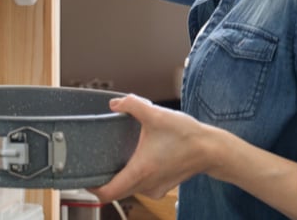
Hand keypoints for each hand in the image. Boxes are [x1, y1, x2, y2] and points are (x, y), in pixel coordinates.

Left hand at [89, 94, 218, 202]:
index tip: (85, 176)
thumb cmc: (186, 136)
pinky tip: (137, 160)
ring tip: (116, 158)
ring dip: (120, 177)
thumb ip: (132, 104)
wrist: (211, 149)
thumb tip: (115, 103)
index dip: (92, 187)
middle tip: (96, 163)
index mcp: (140, 171)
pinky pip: (140, 187)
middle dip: (104, 180)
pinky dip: (134, 177)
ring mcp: (155, 189)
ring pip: (128, 189)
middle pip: (115, 192)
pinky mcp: (162, 187)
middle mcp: (146, 185)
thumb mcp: (156, 114)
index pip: (107, 193)